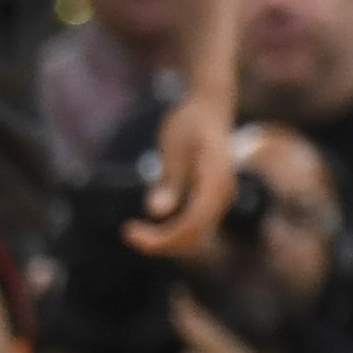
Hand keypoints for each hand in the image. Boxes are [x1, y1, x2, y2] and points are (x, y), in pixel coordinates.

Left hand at [123, 94, 234, 260]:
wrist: (210, 109)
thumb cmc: (190, 122)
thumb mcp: (173, 146)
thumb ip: (169, 180)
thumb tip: (156, 211)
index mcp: (217, 179)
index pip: (193, 222)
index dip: (164, 236)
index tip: (130, 233)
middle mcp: (224, 194)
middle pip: (195, 236)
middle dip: (162, 243)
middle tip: (128, 234)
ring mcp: (221, 201)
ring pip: (196, 238)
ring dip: (166, 242)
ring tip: (134, 232)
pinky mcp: (212, 203)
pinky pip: (195, 229)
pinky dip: (172, 234)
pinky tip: (148, 229)